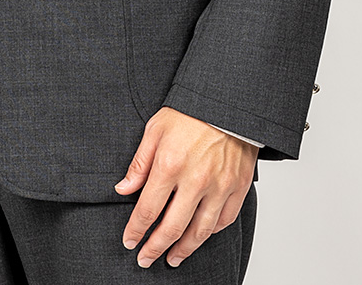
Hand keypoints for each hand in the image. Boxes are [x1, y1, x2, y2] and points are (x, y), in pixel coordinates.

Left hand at [115, 107, 257, 268]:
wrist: (227, 101)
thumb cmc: (189, 111)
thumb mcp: (155, 129)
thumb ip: (139, 163)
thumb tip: (123, 189)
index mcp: (170, 165)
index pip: (147, 210)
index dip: (136, 230)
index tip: (130, 242)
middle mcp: (195, 181)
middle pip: (172, 228)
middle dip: (155, 248)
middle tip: (146, 259)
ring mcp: (219, 186)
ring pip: (199, 232)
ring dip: (183, 250)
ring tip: (172, 258)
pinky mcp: (238, 186)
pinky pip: (224, 220)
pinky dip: (210, 233)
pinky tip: (199, 236)